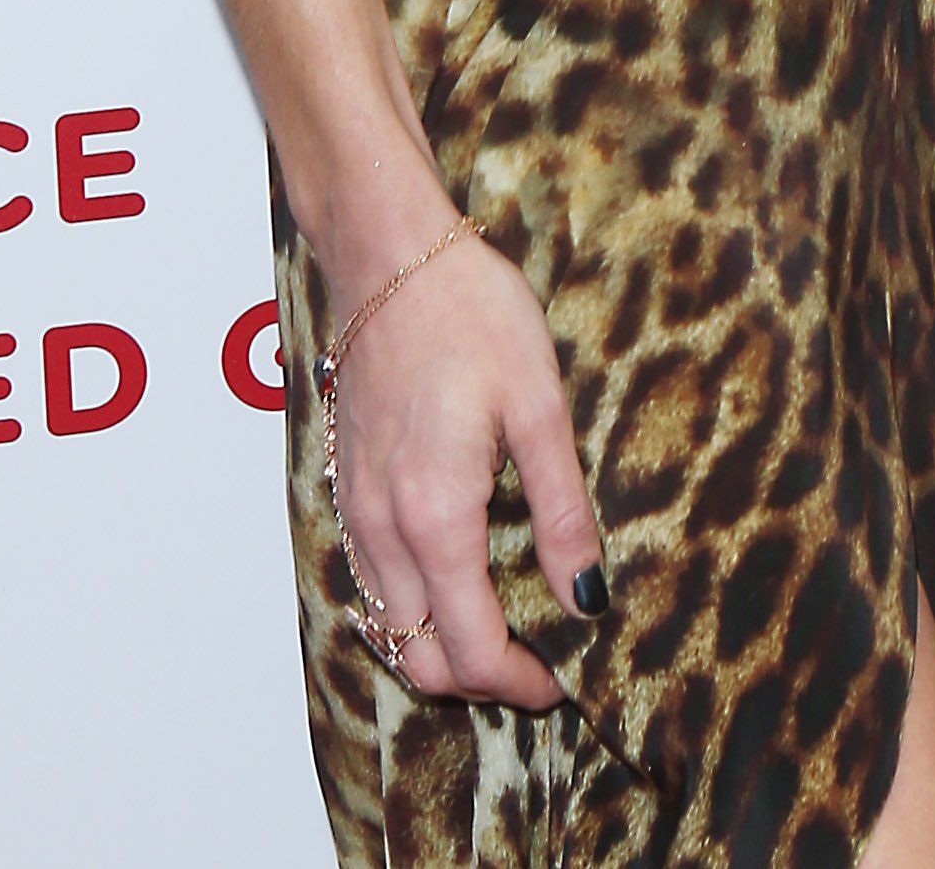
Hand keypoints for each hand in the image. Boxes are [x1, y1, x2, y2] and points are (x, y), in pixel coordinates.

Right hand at [325, 231, 606, 708]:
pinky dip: (410, 608)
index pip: (472, 646)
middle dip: (480, 678)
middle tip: (539, 664)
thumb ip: (562, 512)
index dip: (521, 681)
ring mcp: (355, 510)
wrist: (390, 253)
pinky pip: (371, 583)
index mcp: (434, 515)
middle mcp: (382, 528)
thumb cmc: (468, 312)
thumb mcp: (540, 406)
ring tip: (506, 629)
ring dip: (441, 648)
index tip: (564, 680)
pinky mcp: (346, 488)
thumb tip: (588, 597)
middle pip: (420, 657)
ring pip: (388, 626)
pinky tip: (455, 582)